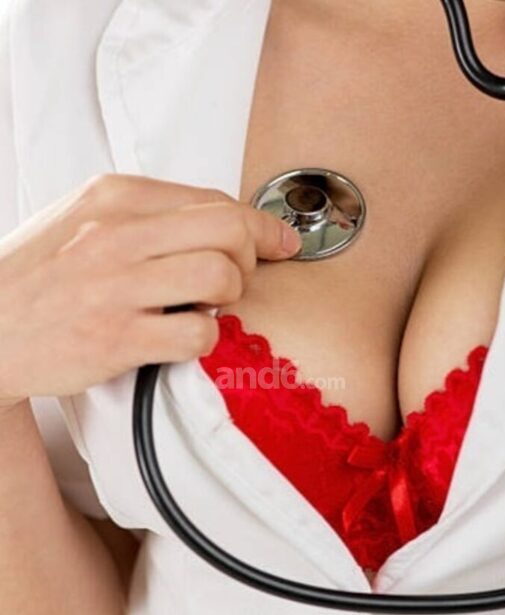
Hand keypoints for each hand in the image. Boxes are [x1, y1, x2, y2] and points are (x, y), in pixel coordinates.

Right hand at [0, 174, 300, 406]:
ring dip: (229, 298)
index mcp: (113, 197)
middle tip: (236, 278)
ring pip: (219, 276)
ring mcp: (116, 286)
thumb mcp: (81, 219)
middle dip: (252, 257)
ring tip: (205, 308)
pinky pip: (198, 333)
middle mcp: (116, 234)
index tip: (277, 243)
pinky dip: (205, 339)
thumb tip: (218, 221)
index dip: (258, 225)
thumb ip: (146, 213)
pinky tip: (184, 338)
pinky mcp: (117, 338)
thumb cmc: (38, 277)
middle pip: (229, 230)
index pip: (214, 200)